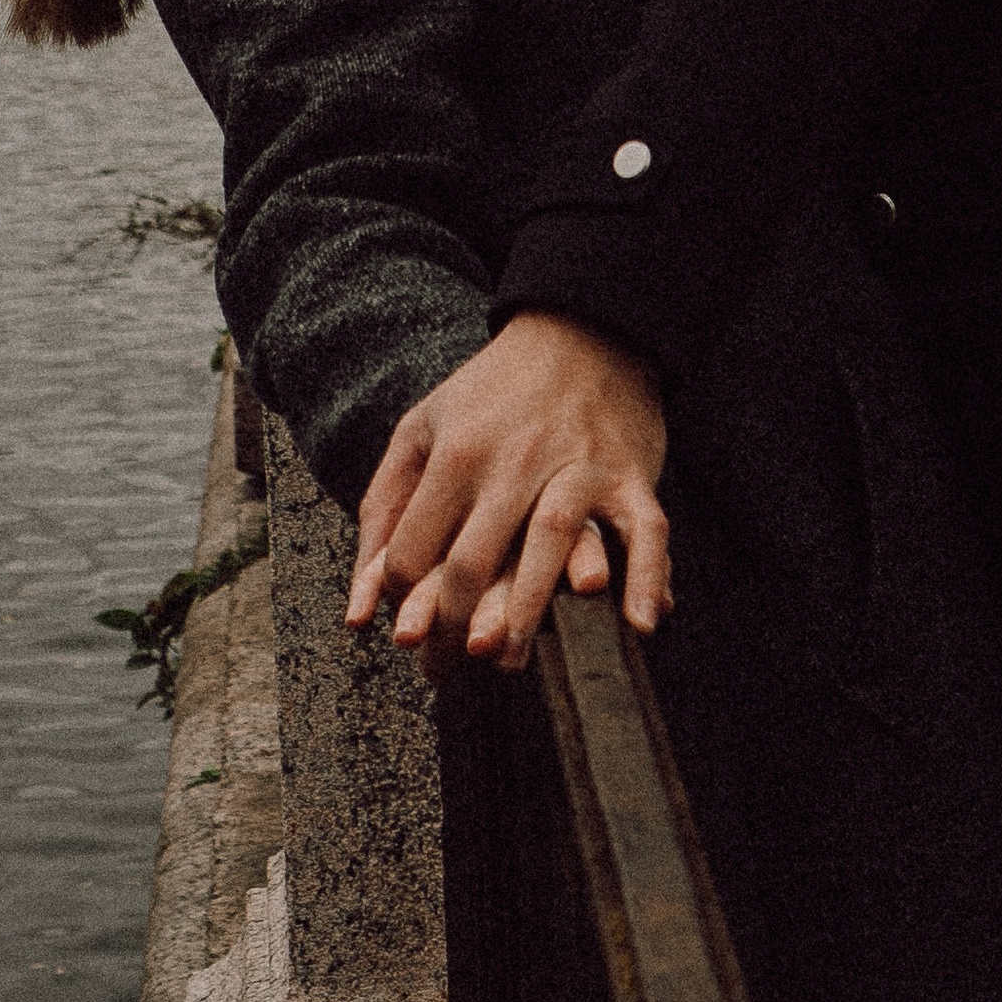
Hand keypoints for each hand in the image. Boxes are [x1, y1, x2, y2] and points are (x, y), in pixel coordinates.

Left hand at [344, 312, 668, 675]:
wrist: (581, 330)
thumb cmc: (491, 392)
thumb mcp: (423, 430)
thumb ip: (384, 511)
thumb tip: (356, 611)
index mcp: (455, 452)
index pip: (415, 548)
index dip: (403, 599)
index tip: (408, 635)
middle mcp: (513, 459)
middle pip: (473, 557)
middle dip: (450, 626)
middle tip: (445, 671)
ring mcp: (575, 465)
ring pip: (549, 542)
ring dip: (526, 607)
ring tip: (506, 660)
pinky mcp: (630, 473)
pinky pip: (644, 528)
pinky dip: (645, 573)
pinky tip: (639, 623)